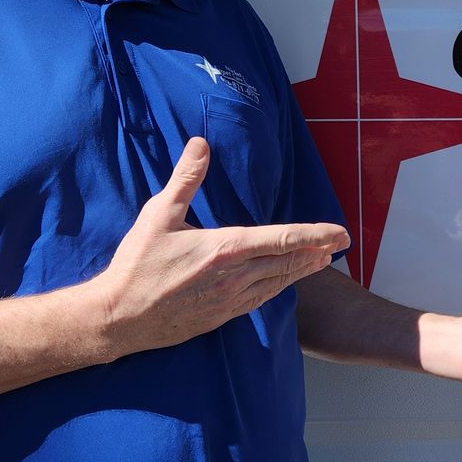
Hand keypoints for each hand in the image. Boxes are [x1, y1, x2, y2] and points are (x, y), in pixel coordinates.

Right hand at [92, 137, 349, 357]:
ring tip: (321, 261)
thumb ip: (185, 179)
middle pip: (287, 262)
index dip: (315, 234)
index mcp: (225, 249)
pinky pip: (260, 300)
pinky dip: (278, 288)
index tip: (340, 233)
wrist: (121, 317)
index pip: (282, 239)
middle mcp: (235, 277)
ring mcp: (230, 300)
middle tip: (340, 244)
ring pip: (277, 283)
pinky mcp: (221, 317)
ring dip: (301, 270)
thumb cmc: (138, 264)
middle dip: (317, 252)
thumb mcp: (158, 214)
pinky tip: (283, 283)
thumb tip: (201, 144)